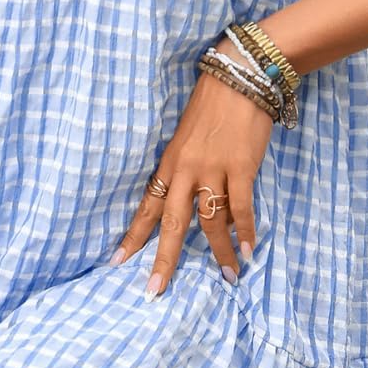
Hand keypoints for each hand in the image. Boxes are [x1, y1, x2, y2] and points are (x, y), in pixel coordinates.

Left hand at [110, 59, 274, 298]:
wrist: (239, 78)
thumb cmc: (213, 108)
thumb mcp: (187, 139)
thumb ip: (187, 173)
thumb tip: (200, 209)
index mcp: (169, 164)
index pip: (147, 206)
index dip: (133, 235)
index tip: (118, 262)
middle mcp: (186, 170)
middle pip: (171, 223)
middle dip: (163, 260)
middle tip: (155, 290)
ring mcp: (213, 169)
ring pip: (211, 222)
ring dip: (220, 252)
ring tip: (229, 275)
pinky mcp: (241, 166)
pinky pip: (242, 207)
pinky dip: (247, 231)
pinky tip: (249, 249)